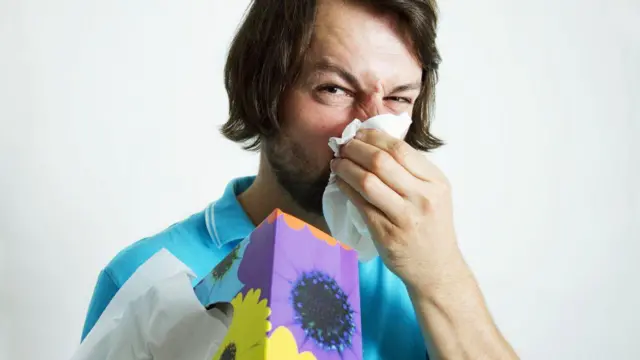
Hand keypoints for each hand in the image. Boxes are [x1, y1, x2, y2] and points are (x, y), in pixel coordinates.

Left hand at [330, 128, 465, 293]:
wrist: (437, 268)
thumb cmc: (432, 227)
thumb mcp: (434, 194)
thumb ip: (412, 171)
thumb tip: (376, 143)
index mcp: (436, 182)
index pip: (400, 149)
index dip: (374, 137)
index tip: (359, 134)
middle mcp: (423, 197)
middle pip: (381, 161)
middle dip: (355, 148)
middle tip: (343, 145)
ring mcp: (405, 217)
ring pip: (367, 181)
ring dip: (346, 167)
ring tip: (337, 162)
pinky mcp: (386, 234)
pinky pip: (360, 204)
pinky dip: (345, 188)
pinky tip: (339, 182)